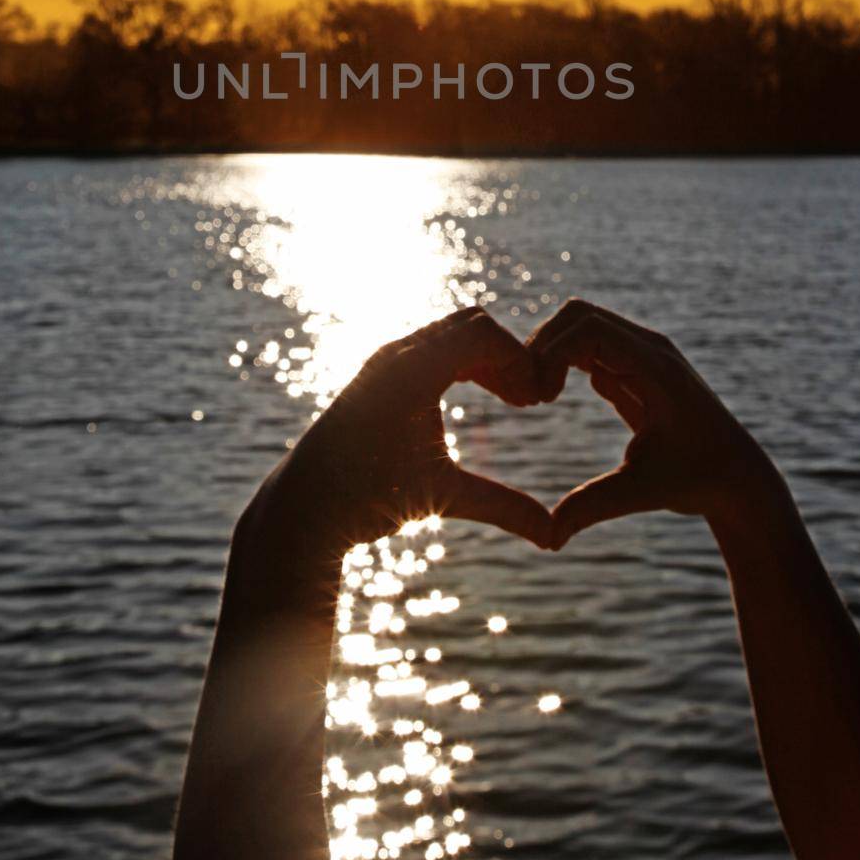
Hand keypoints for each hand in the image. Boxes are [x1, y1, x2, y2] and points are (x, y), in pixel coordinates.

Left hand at [252, 306, 552, 552]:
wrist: (306, 505)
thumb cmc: (368, 499)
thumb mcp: (441, 497)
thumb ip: (502, 508)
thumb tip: (553, 536)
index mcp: (411, 371)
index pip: (482, 334)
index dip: (520, 360)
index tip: (540, 399)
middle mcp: (396, 355)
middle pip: (471, 324)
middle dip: (507, 354)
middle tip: (530, 399)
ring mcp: (386, 360)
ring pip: (454, 333)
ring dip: (487, 359)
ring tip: (514, 400)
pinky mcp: (382, 373)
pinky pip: (436, 347)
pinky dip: (466, 363)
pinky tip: (484, 399)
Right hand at [529, 299, 779, 542]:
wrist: (738, 479)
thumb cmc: (697, 482)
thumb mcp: (642, 492)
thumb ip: (593, 507)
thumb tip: (549, 539)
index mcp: (655, 366)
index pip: (589, 327)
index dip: (552, 351)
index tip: (538, 397)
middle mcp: (649, 349)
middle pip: (580, 314)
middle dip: (545, 344)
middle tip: (528, 392)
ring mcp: (643, 355)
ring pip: (582, 326)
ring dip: (551, 352)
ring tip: (536, 396)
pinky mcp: (635, 368)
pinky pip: (590, 346)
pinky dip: (563, 361)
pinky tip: (550, 396)